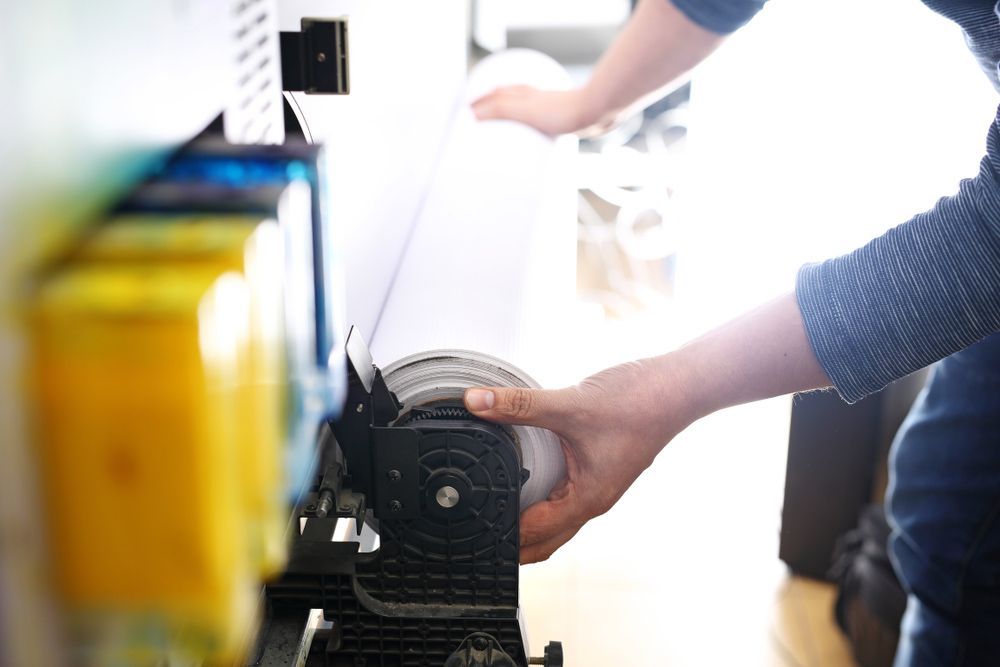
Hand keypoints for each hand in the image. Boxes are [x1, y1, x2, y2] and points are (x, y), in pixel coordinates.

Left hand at [463, 356, 696, 562]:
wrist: (677, 387)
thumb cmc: (639, 403)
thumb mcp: (570, 405)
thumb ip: (519, 405)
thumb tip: (476, 404)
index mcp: (588, 498)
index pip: (535, 536)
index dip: (502, 537)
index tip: (472, 534)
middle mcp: (593, 499)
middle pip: (546, 539)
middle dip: (513, 543)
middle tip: (475, 532)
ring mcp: (598, 485)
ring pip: (555, 517)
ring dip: (527, 519)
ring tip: (491, 509)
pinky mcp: (599, 467)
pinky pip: (565, 493)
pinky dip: (541, 495)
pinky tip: (523, 475)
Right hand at [470, 85, 613, 136]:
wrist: (595, 112)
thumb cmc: (561, 111)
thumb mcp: (523, 110)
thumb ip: (499, 109)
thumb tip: (475, 113)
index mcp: (520, 94)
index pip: (492, 96)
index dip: (478, 103)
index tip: (465, 114)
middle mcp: (531, 98)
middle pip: (505, 102)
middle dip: (491, 110)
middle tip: (479, 124)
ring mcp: (544, 108)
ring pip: (520, 113)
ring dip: (508, 120)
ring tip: (500, 135)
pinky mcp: (557, 120)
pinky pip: (534, 125)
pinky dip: (526, 130)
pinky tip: (530, 141)